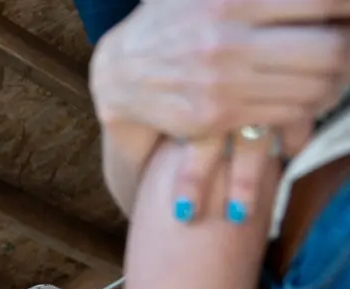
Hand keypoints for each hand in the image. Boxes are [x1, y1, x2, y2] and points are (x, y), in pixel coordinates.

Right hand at [92, 0, 349, 140]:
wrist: (121, 73)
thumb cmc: (174, 21)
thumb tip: (327, 1)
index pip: (322, 2)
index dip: (348, 10)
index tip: (348, 14)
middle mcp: (226, 39)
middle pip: (328, 49)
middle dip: (348, 50)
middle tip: (346, 45)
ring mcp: (221, 82)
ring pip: (314, 87)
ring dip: (335, 81)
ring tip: (332, 71)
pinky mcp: (215, 116)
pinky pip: (287, 113)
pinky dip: (309, 106)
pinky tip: (308, 94)